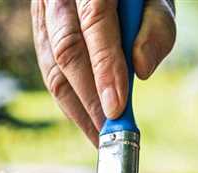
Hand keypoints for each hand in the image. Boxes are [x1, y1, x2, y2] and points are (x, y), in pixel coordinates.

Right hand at [31, 0, 175, 145]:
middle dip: (88, 98)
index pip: (95, 24)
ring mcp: (45, 10)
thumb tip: (141, 71)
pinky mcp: (41, 26)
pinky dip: (68, 96)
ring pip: (52, 63)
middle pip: (67, 49)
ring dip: (75, 105)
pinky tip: (86, 117)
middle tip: (108, 133)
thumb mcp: (156, 0)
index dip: (104, 70)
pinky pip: (48, 66)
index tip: (117, 108)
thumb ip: (155, 28)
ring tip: (98, 135)